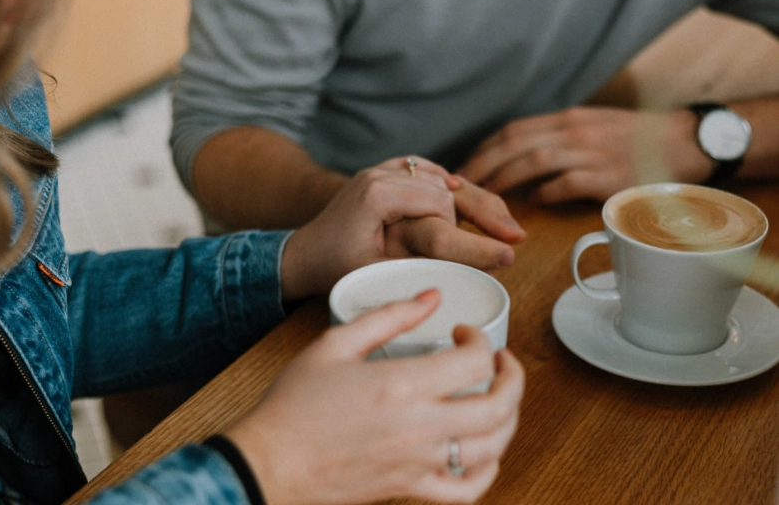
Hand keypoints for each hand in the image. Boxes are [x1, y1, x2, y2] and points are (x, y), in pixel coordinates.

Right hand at [225, 290, 524, 504]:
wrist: (270, 462)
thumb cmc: (295, 404)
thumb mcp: (335, 343)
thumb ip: (389, 316)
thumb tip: (430, 297)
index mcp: (402, 385)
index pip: (474, 361)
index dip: (479, 339)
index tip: (463, 332)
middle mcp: (420, 427)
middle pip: (500, 406)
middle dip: (513, 377)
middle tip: (501, 361)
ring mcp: (419, 463)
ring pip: (494, 447)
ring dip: (509, 418)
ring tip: (499, 398)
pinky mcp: (411, 489)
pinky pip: (467, 491)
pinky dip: (488, 472)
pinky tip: (484, 452)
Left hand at [281, 157, 524, 299]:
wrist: (303, 253)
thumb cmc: (335, 267)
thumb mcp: (378, 270)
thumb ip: (420, 262)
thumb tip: (471, 265)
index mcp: (378, 193)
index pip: (440, 204)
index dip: (468, 232)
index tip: (498, 255)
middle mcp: (381, 173)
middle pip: (446, 186)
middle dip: (483, 211)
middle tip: (516, 236)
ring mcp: (382, 169)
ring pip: (439, 177)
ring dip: (470, 198)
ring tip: (503, 223)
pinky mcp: (384, 172)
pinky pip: (424, 170)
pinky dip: (446, 182)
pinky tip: (466, 192)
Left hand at [458, 106, 710, 203]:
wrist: (688, 141)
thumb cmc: (637, 139)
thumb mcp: (594, 127)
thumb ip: (560, 139)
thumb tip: (522, 159)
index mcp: (568, 120)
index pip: (514, 130)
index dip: (485, 149)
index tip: (465, 167)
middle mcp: (575, 131)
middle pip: (515, 143)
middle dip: (483, 164)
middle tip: (461, 186)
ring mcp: (592, 152)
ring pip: (535, 160)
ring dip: (504, 178)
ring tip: (485, 196)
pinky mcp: (609, 175)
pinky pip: (567, 183)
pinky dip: (544, 192)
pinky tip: (530, 204)